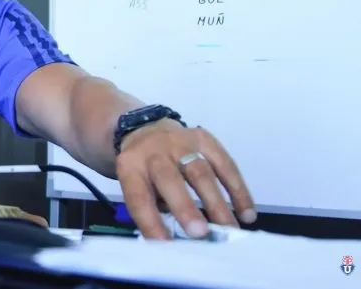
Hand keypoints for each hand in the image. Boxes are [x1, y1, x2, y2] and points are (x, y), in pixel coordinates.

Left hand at [115, 119, 255, 239]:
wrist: (148, 131)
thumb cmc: (145, 171)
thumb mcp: (138, 185)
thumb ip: (153, 209)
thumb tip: (178, 239)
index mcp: (131, 166)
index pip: (138, 196)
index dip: (151, 222)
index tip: (166, 245)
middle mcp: (154, 151)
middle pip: (169, 178)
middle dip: (185, 207)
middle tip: (200, 233)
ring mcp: (180, 142)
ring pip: (201, 172)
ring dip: (217, 203)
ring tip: (229, 229)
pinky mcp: (204, 139)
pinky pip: (225, 164)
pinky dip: (238, 191)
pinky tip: (246, 214)